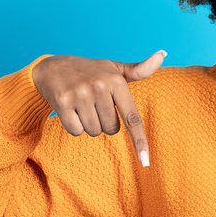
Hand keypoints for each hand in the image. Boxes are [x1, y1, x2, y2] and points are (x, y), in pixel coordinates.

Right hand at [32, 50, 165, 166]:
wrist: (53, 67)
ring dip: (89, 125)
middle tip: (94, 105)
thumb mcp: (115, 69)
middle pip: (111, 129)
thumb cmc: (91, 72)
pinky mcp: (62, 102)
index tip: (145, 162)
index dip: (139, 141)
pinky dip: (74, 126)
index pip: (132, 118)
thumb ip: (140, 70)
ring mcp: (80, 94)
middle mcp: (99, 86)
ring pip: (94, 131)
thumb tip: (162, 54)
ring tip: (82, 106)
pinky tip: (70, 110)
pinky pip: (76, 131)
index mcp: (116, 81)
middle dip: (104, 123)